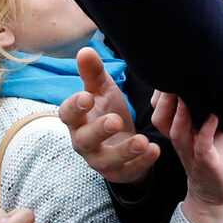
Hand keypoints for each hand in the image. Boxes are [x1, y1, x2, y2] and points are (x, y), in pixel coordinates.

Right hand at [60, 46, 154, 183]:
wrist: (123, 139)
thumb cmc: (107, 110)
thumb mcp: (103, 91)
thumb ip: (93, 73)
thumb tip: (85, 50)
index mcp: (77, 119)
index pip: (67, 114)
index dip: (74, 107)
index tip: (87, 97)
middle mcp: (83, 142)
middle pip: (84, 139)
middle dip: (99, 131)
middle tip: (115, 120)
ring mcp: (99, 160)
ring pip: (106, 160)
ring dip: (124, 151)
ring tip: (142, 141)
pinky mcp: (117, 173)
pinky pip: (127, 171)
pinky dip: (141, 162)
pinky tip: (155, 150)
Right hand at [154, 92, 222, 222]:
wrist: (215, 193)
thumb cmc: (210, 156)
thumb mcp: (200, 130)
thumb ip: (196, 111)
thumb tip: (199, 82)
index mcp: (177, 132)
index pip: (159, 111)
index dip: (160, 94)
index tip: (167, 73)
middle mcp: (180, 142)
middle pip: (161, 120)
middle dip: (165, 100)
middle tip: (173, 80)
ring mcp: (192, 153)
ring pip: (177, 133)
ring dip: (181, 114)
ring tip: (186, 97)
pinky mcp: (208, 164)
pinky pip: (202, 147)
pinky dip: (206, 132)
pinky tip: (214, 118)